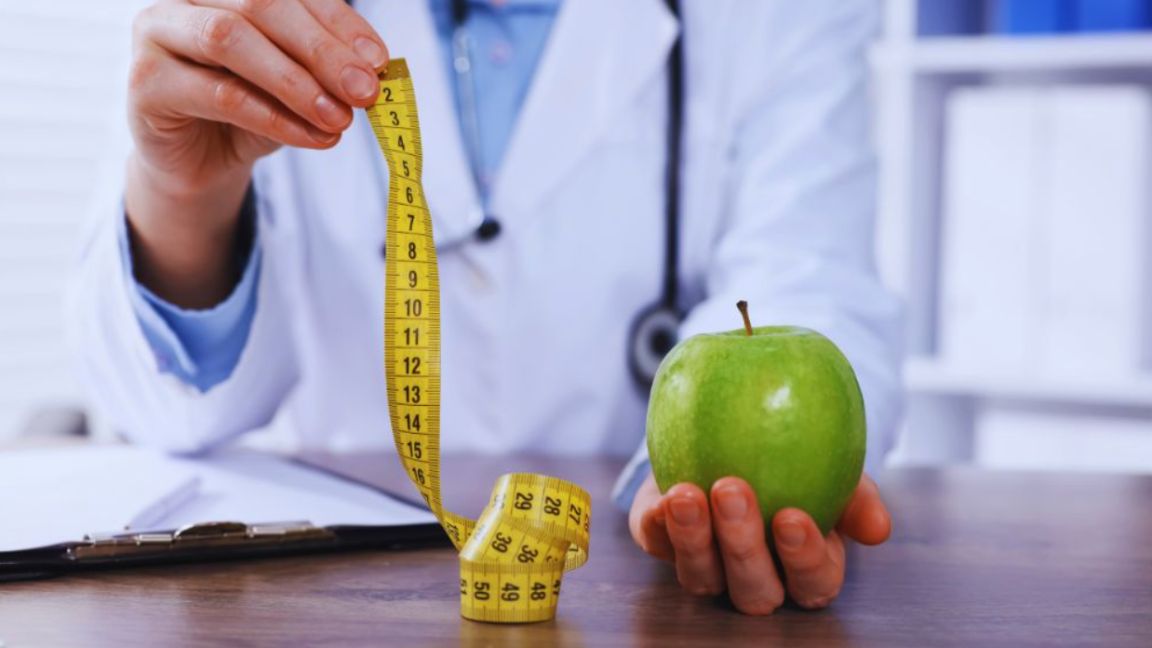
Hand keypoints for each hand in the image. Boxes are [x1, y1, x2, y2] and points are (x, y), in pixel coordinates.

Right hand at [125, 0, 387, 306]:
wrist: (201, 162)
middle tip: (365, 92)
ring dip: (295, 83)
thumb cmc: (252, 112)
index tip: (379, 61)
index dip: (339, 22)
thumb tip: (373, 71)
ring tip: (340, 119)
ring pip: (231, 41)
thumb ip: (328, 71)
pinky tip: (313, 137)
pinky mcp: (146, 81)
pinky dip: (273, 116)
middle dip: (322, 50)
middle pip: (260, 5)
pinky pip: (218, 93)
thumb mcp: (299, 86)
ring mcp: (158, 31)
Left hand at [629, 472, 890, 614]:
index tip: (792, 516)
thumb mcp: (836, 466)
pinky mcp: (663, 543)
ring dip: (694, 538)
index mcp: (805, 567)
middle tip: (733, 491)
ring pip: (701, 577)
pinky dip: (657, 525)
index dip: (804, 558)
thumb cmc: (799, 456)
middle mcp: (755, 579)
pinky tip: (660, 499)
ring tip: (687, 494)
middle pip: (754, 590)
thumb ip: (859, 495)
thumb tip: (878, 529)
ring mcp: (706, 566)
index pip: (813, 581)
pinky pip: (657, 545)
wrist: (736, 430)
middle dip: (742, 546)